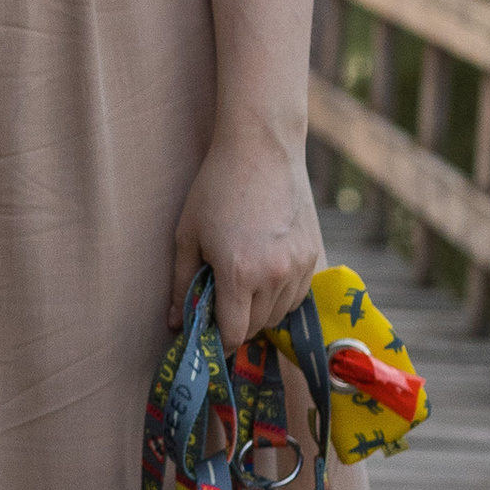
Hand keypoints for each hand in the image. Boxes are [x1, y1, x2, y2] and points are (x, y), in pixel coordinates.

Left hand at [170, 122, 319, 350]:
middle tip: (220, 310)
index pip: (234, 333)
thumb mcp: (187, 234)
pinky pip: (298, 295)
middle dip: (236, 326)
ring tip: (242, 290)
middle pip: (257, 327)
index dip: (219, 340)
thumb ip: (181, 283)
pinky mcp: (314, 254)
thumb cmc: (216, 188)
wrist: (262, 149)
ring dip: (260, 312)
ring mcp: (298, 266)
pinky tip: (265, 277)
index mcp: (238, 273)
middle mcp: (274, 275)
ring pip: (280, 314)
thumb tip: (175, 322)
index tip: (209, 335)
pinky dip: (281, 297)